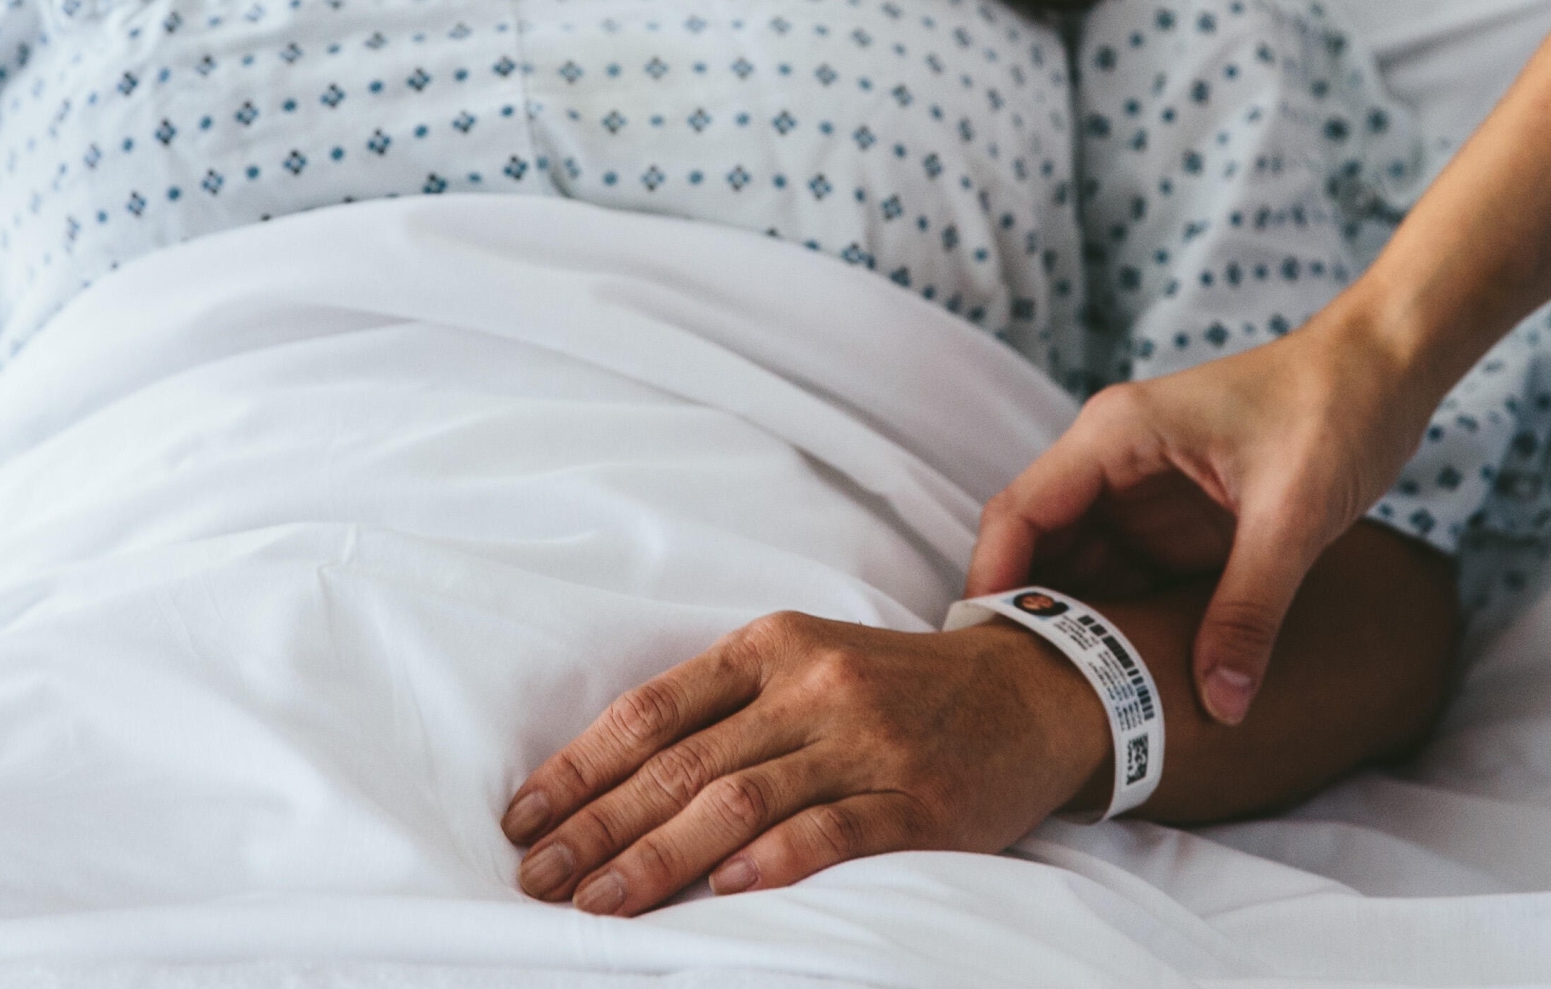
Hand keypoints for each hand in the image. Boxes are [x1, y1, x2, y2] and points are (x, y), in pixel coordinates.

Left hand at [504, 611, 1108, 915]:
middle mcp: (815, 688)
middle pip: (684, 763)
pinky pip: (837, 831)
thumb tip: (609, 779)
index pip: (654, 708)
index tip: (523, 818)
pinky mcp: (920, 803)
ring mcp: (869, 745)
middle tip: (537, 879)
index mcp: (773, 647)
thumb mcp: (805, 662)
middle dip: (599, 826)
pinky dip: (777, 860)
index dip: (580, 766)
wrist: (1028, 692)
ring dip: (660, 858)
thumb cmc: (893, 687)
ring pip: (743, 801)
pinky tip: (728, 889)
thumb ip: (723, 708)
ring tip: (599, 903)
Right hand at [970, 302, 1437, 726]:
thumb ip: (1250, 609)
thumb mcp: (1294, 514)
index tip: (985, 657)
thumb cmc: (1336, 408)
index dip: (994, 583)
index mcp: (1116, 436)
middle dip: (1035, 620)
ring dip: (1083, 630)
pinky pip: (1134, 580)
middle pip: (1041, 550)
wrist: (1387, 370)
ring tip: (1080, 706)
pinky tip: (1135, 679)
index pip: (1019, 514)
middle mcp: (1115, 463)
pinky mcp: (1179, 519)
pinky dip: (1129, 625)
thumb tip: (1220, 703)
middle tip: (1031, 703)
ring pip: (1085, 573)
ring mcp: (1145, 493)